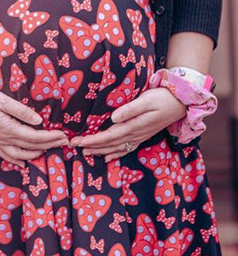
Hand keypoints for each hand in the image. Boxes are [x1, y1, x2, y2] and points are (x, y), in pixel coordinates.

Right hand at [0, 86, 68, 166]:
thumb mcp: (3, 100)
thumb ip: (22, 111)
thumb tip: (39, 120)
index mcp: (9, 129)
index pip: (35, 137)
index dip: (51, 138)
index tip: (63, 136)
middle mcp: (4, 139)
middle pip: (31, 147)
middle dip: (49, 145)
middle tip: (63, 142)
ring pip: (19, 155)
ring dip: (35, 154)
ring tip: (47, 150)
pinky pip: (6, 156)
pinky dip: (17, 160)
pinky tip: (23, 162)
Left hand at [71, 87, 185, 161]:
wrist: (181, 102)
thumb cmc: (162, 97)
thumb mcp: (146, 100)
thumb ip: (130, 109)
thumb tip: (114, 117)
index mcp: (134, 126)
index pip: (108, 136)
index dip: (92, 140)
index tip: (77, 141)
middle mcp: (136, 134)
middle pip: (109, 144)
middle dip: (91, 146)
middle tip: (73, 146)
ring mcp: (140, 136)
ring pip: (117, 148)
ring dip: (100, 151)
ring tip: (85, 152)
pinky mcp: (143, 135)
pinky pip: (127, 148)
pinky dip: (116, 154)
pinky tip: (108, 157)